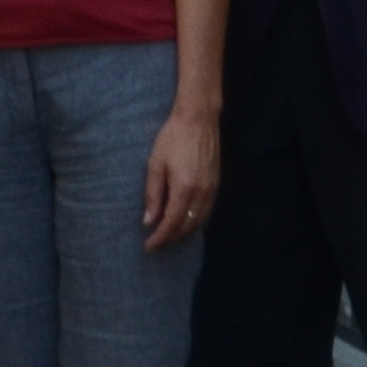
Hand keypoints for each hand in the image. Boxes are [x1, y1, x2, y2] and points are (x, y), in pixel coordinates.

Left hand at [140, 108, 220, 252]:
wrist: (199, 119)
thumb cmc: (172, 138)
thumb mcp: (155, 164)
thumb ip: (153, 194)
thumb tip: (149, 221)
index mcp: (184, 190)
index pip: (172, 224)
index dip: (160, 238)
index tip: (149, 247)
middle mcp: (202, 194)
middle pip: (187, 227)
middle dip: (171, 239)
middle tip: (156, 245)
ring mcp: (212, 190)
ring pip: (199, 222)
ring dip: (184, 233)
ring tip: (168, 237)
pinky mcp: (217, 185)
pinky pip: (207, 212)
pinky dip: (195, 222)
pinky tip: (185, 222)